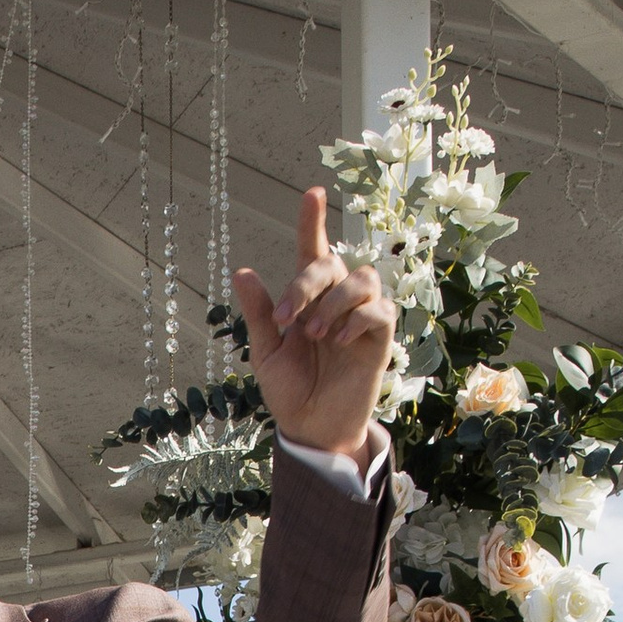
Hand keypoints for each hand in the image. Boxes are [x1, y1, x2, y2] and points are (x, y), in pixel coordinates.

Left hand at [235, 189, 394, 459]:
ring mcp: (361, 317)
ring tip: (315, 335)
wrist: (311, 428)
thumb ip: (261, 314)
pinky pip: (379, 311)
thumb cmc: (290, 390)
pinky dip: (356, 320)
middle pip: (332, 263)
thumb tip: (242, 271)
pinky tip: (336, 342)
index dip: (313, 221)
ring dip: (334, 302)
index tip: (312, 192)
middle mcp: (337, 300)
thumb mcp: (266, 352)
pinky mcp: (380, 338)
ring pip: (363, 280)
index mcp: (308, 299)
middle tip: (287, 318)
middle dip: (308, 283)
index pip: (313, 251)